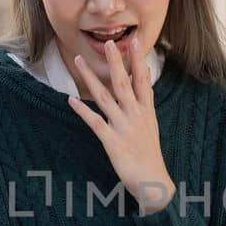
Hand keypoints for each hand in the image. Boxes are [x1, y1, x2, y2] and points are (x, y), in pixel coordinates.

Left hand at [68, 35, 174, 212]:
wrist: (153, 183)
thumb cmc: (149, 154)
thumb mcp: (151, 125)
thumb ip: (145, 101)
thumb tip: (146, 77)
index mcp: (146, 111)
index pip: (142, 80)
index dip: (138, 61)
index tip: (133, 42)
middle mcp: (136, 116)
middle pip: (124, 83)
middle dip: (116, 63)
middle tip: (109, 43)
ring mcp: (124, 128)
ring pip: (105, 98)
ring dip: (91, 79)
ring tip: (79, 61)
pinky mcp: (113, 143)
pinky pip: (95, 123)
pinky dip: (83, 111)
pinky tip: (71, 99)